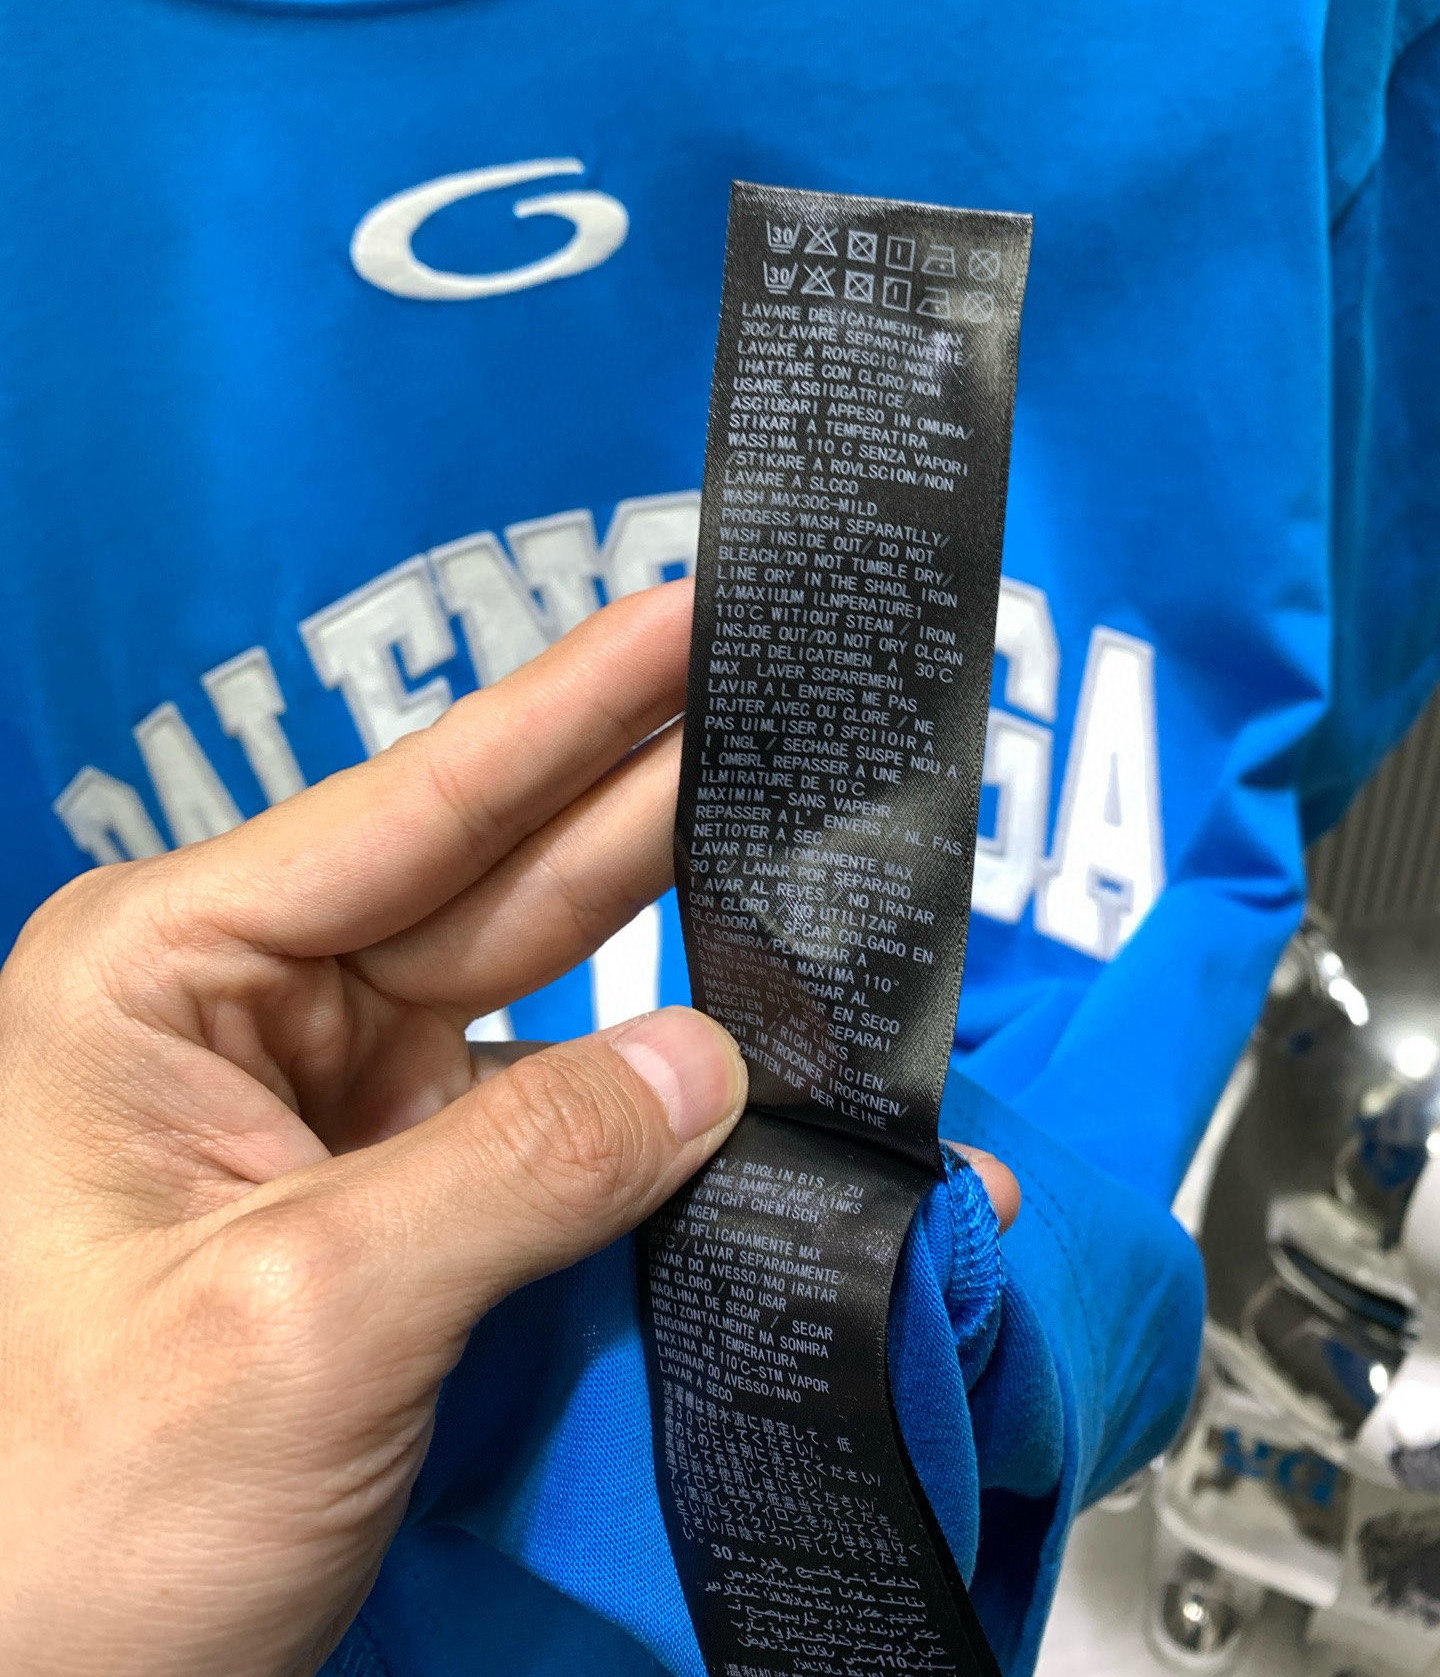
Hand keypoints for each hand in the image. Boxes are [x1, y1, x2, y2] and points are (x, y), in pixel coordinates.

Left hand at [0, 583, 745, 1676]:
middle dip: (644, 802)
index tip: (685, 612)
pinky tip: (749, 1071)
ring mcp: (320, 1106)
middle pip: (491, 879)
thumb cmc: (60, 1520)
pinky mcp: (383, 1199)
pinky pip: (539, 1120)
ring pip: (533, 994)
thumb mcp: (303, 1322)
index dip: (571, 708)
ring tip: (807, 864)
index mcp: (165, 974)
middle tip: (790, 709)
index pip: (412, 807)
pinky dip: (648, 1110)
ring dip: (670, 954)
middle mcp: (243, 1012)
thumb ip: (523, 1171)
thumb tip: (713, 1063)